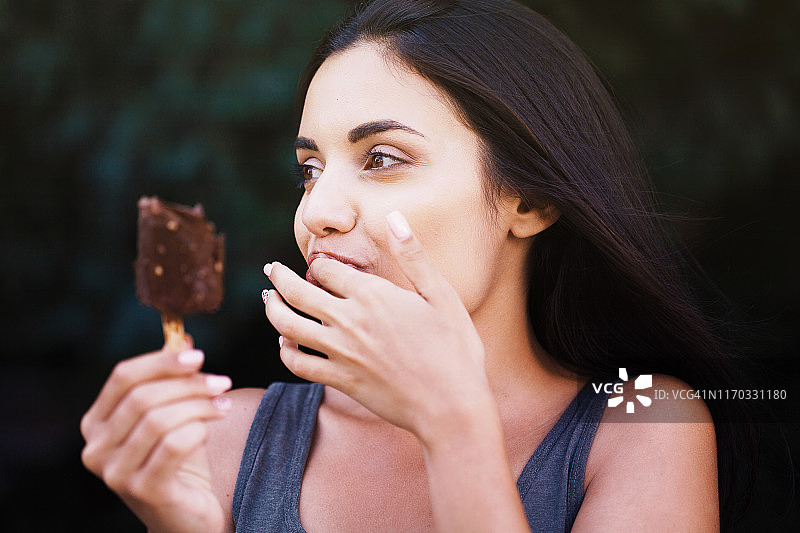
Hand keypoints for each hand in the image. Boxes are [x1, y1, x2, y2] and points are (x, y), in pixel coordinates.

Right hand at [80, 343, 231, 532]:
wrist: (189, 515)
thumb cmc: (180, 462)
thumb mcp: (177, 414)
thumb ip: (174, 379)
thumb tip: (182, 337)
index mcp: (96, 423)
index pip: (122, 377)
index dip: (161, 360)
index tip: (198, 355)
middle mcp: (96, 448)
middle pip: (142, 396)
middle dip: (188, 384)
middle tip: (222, 382)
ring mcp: (114, 473)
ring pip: (158, 420)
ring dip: (198, 405)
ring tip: (224, 404)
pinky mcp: (141, 490)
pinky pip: (173, 446)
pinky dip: (198, 429)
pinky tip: (212, 427)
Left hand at [263, 211, 493, 441]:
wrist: (451, 406)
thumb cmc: (454, 348)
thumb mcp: (442, 295)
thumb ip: (414, 256)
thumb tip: (395, 218)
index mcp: (372, 294)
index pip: (326, 269)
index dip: (317, 263)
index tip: (316, 263)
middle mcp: (349, 320)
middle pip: (298, 293)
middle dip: (280, 278)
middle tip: (271, 270)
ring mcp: (341, 352)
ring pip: (289, 326)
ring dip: (272, 310)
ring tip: (268, 300)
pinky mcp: (341, 380)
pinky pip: (299, 364)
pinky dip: (286, 352)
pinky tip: (285, 343)